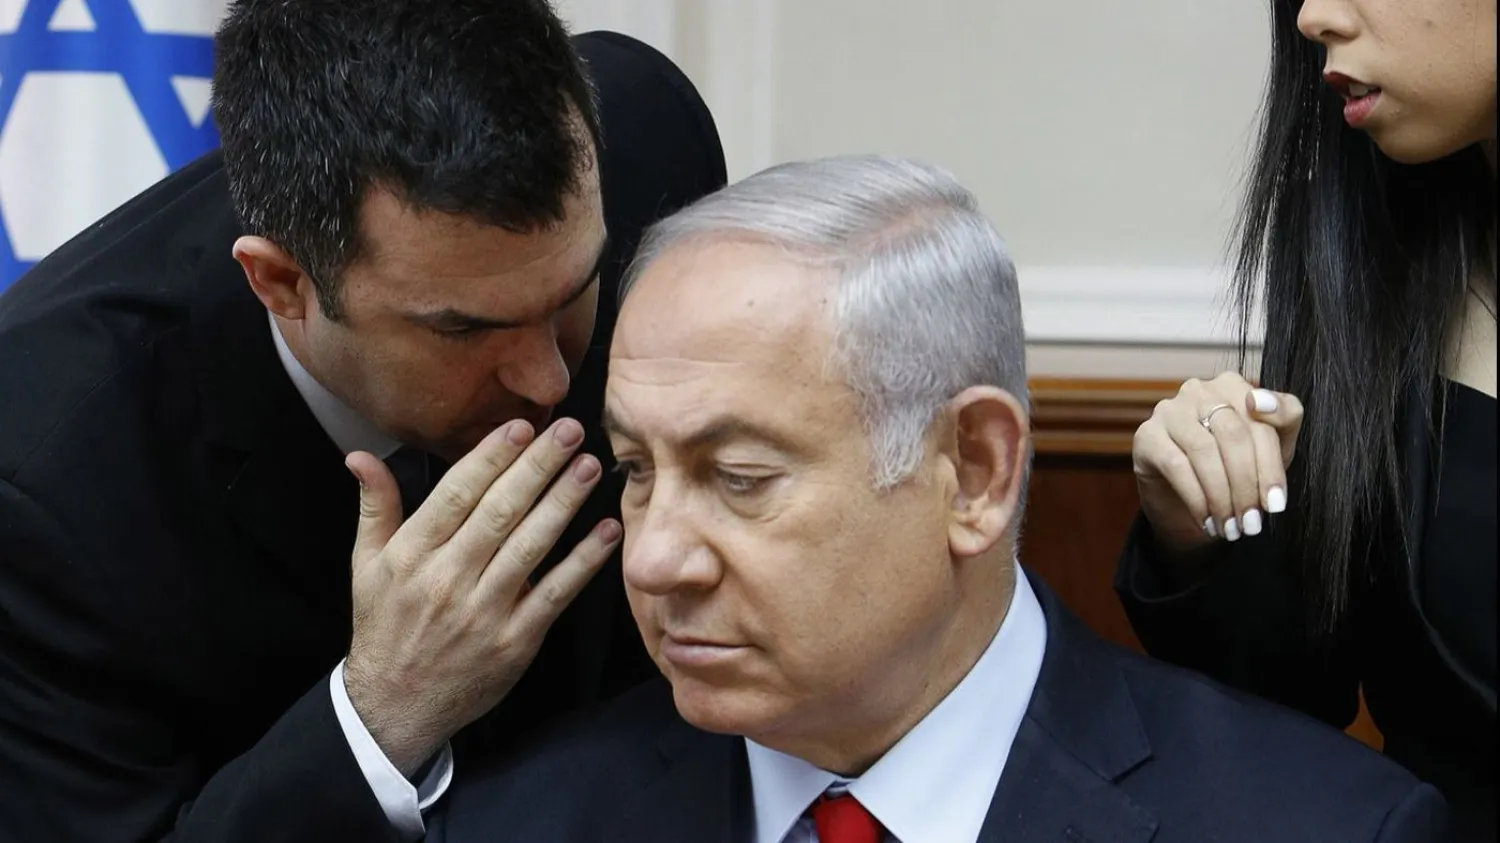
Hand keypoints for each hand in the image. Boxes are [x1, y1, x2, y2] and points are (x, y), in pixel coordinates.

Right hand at [341, 418, 622, 774]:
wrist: (395, 705)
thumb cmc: (385, 626)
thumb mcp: (366, 566)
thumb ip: (375, 507)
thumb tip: (361, 456)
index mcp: (412, 554)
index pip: (457, 493)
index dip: (492, 457)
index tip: (522, 426)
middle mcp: (448, 578)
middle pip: (500, 511)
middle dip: (538, 466)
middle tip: (571, 430)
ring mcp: (484, 610)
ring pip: (531, 545)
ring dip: (565, 502)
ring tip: (590, 466)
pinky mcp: (515, 640)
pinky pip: (555, 593)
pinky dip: (584, 561)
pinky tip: (606, 531)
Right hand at [1132, 372, 1303, 557]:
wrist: (1187, 502)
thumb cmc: (1234, 468)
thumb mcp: (1272, 447)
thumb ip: (1285, 417)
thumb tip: (1262, 403)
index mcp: (1233, 385)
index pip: (1265, 418)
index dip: (1272, 465)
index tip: (1276, 505)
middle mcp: (1199, 390)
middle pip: (1234, 434)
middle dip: (1246, 484)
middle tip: (1252, 522)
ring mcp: (1169, 410)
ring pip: (1204, 451)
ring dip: (1222, 496)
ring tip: (1232, 526)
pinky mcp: (1146, 435)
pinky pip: (1176, 466)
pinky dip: (1196, 499)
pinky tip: (1207, 520)